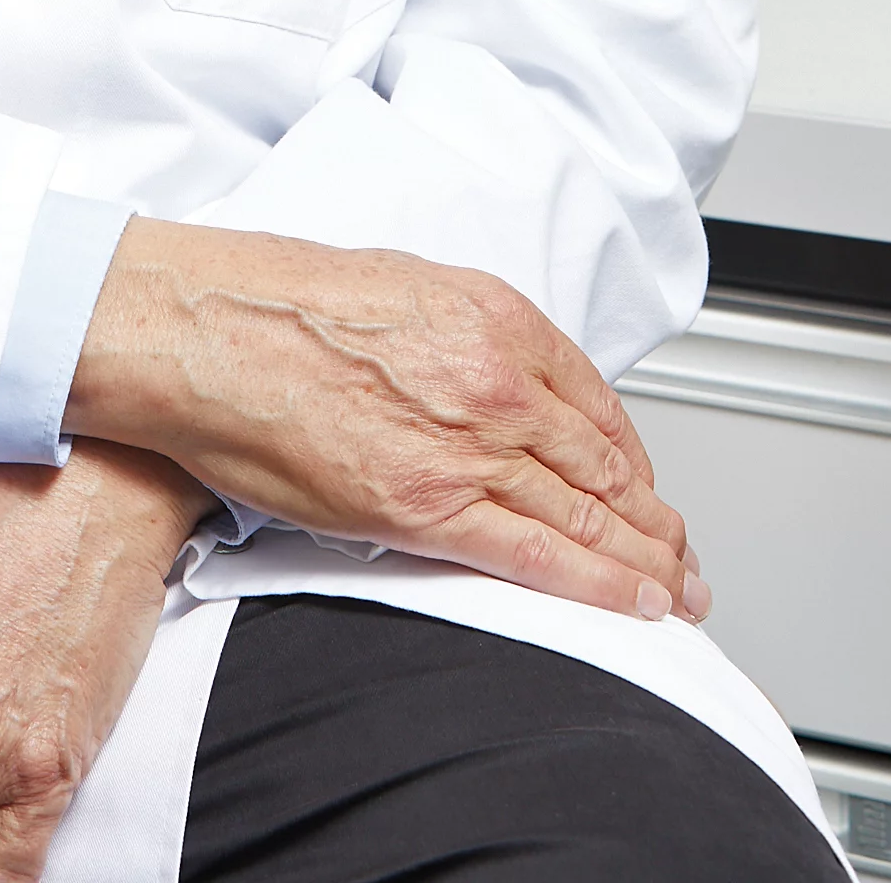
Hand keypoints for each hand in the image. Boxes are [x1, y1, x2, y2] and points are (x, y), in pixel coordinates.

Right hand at [66, 222, 706, 627]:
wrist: (207, 328)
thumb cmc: (277, 301)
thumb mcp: (400, 285)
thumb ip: (462, 334)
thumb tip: (487, 376)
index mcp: (495, 317)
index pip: (596, 402)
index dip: (632, 459)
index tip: (642, 488)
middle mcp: (499, 377)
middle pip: (607, 464)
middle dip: (654, 521)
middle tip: (683, 559)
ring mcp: (469, 443)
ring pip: (589, 515)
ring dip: (645, 563)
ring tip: (674, 595)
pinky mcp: (428, 505)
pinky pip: (539, 556)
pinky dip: (598, 586)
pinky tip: (632, 605)